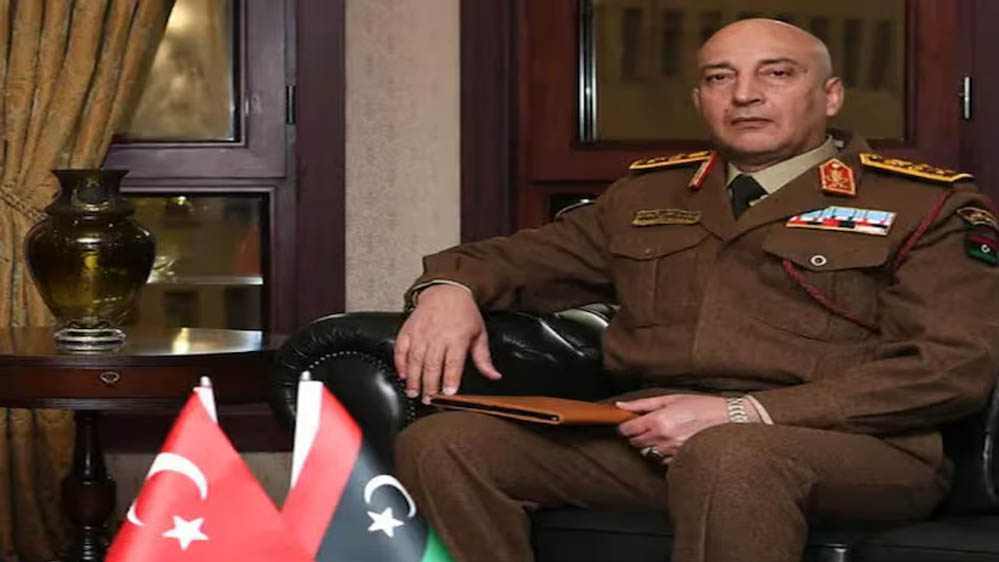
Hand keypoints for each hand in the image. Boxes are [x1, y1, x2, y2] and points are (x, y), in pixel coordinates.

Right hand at [394, 284, 501, 403]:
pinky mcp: (408, 330)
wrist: (446, 291)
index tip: (448, 393)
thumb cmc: (464, 313)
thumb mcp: (479, 334)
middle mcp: (438, 335)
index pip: (453, 362)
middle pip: (432, 364)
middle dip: (429, 385)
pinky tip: (402, 374)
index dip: (450, 379)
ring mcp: (421, 333)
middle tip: (428, 400)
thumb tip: (494, 376)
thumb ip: (484, 358)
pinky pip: (401, 348)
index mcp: (457, 337)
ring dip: (413, 378)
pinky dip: (400, 362)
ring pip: (415, 359)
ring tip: (413, 392)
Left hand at [616, 395, 728, 462]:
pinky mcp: (679, 460)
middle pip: (634, 443)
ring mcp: (671, 451)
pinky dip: (660, 453)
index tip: (628, 423)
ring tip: (660, 434)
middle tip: (646, 426)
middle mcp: (662, 438)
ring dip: (647, 445)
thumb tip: (619, 406)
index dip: (625, 426)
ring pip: (646, 453)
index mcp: (658, 420)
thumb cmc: (700, 406)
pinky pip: (660, 460)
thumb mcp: (670, 399)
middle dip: (636, 435)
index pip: (627, 430)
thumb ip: (642, 404)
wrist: (727, 420)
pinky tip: (670, 442)